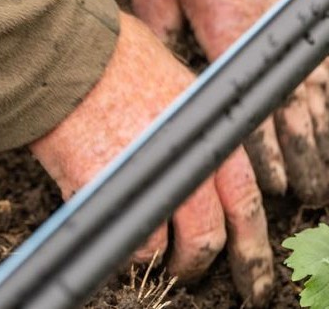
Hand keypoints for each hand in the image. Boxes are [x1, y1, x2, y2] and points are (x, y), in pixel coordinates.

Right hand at [29, 13, 273, 305]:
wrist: (74, 58)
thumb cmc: (128, 60)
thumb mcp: (186, 88)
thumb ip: (202, 129)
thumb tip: (208, 152)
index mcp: (216, 135)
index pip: (246, 200)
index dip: (253, 243)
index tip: (254, 269)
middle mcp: (194, 161)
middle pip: (211, 236)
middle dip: (201, 263)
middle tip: (190, 270)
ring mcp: (156, 178)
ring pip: (172, 247)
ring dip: (163, 261)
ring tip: (153, 260)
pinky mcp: (114, 193)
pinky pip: (130, 242)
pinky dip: (129, 252)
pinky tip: (123, 240)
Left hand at [133, 0, 328, 202]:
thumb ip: (167, 42)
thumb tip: (169, 80)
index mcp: (230, 33)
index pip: (253, 107)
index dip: (264, 153)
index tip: (274, 183)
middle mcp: (272, 28)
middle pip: (293, 106)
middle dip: (302, 154)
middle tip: (309, 193)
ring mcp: (295, 12)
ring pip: (313, 84)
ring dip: (318, 129)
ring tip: (323, 164)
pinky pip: (321, 53)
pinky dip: (323, 89)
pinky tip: (324, 111)